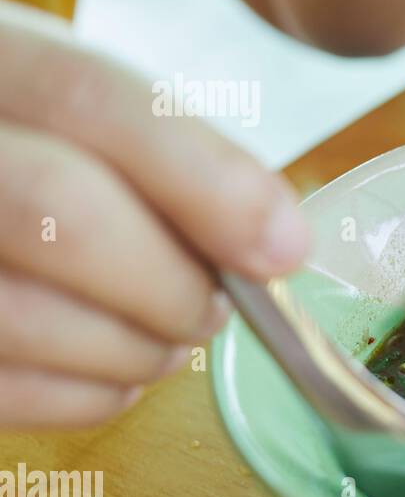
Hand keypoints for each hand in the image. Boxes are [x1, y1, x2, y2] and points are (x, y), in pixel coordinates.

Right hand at [0, 0, 310, 428]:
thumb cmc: (30, 143)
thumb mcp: (80, 108)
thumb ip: (166, 151)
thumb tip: (277, 240)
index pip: (87, 100)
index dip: (205, 182)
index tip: (284, 247)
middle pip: (56, 212)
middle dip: (171, 282)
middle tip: (218, 308)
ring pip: (24, 316)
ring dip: (136, 349)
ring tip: (170, 339)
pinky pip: (4, 390)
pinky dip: (87, 395)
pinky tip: (115, 373)